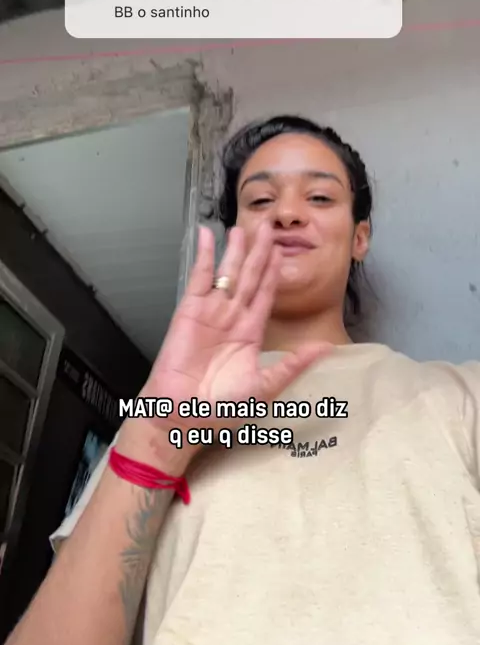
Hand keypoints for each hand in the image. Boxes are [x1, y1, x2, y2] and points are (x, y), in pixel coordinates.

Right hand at [138, 222, 330, 442]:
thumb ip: (293, 365)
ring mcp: (210, 312)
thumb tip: (325, 349)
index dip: (274, 272)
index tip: (283, 250)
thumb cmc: (218, 409)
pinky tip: (208, 235)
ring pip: (228, 272)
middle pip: (250, 277)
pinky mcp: (189, 310)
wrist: (180, 417)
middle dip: (259, 252)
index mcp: (250, 333)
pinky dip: (203, 255)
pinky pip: (199, 277)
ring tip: (245, 228)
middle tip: (269, 228)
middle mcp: (232, 318)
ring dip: (236, 250)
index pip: (266, 294)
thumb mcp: (264, 387)